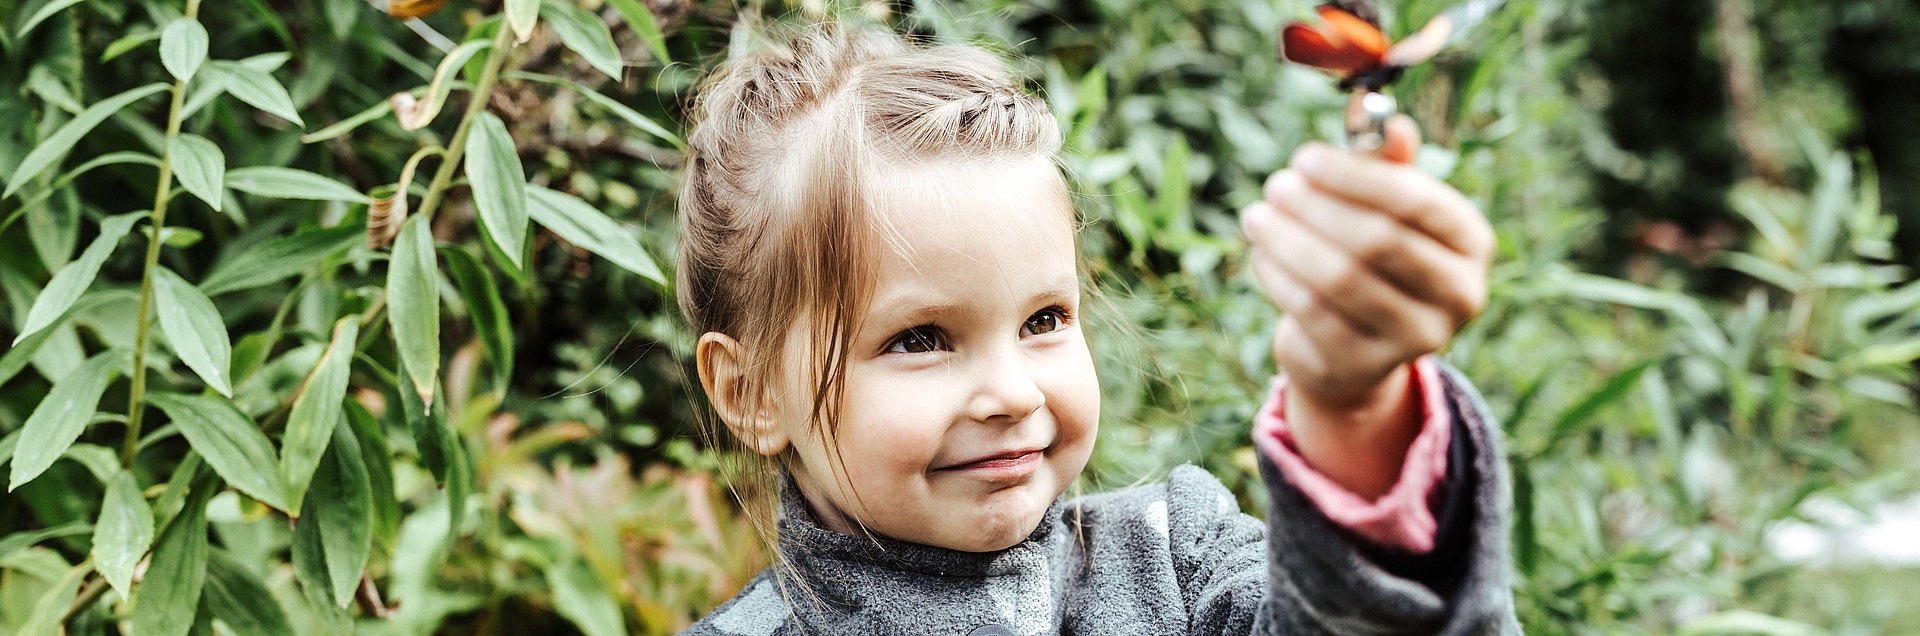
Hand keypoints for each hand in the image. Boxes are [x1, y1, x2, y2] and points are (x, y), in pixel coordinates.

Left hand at [1241, 116, 1491, 419]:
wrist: (1354, 346)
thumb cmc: (1373, 257)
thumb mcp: (1386, 209)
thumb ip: (1388, 168)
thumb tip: (1390, 124)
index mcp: (1472, 242)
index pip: (1417, 202)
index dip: (1355, 176)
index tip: (1304, 157)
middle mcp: (1459, 294)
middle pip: (1377, 240)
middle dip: (1316, 207)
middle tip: (1275, 186)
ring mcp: (1417, 336)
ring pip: (1340, 278)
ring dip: (1289, 241)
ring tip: (1257, 215)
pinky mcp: (1367, 363)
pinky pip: (1313, 312)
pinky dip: (1280, 277)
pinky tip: (1261, 253)